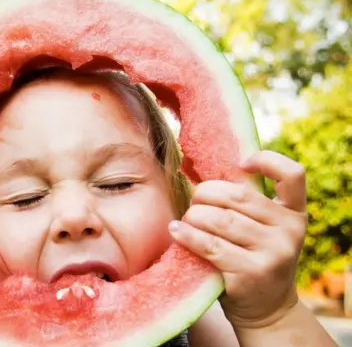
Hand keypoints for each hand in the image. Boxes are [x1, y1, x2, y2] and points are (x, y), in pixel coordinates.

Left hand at [169, 150, 307, 328]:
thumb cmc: (253, 257)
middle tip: (194, 201)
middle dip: (206, 193)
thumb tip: (192, 167)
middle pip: (237, 196)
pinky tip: (176, 231)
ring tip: (185, 219)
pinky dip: (188, 235)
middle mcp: (289, 230)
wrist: (267, 309)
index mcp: (294, 213)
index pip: (292, 175)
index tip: (241, 163)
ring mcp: (273, 253)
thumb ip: (241, 202)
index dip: (267, 161)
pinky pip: (210, 245)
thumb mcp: (261, 229)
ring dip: (194, 216)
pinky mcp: (251, 272)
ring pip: (220, 220)